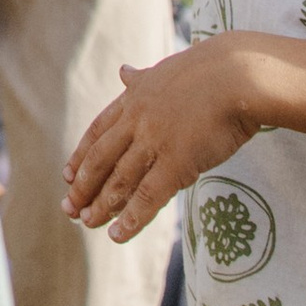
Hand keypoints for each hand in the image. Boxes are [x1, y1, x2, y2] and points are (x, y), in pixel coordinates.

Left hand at [65, 42, 246, 238]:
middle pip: (102, 158)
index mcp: (133, 99)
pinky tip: (117, 235)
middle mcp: (137, 121)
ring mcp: (155, 142)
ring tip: (87, 224)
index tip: (67, 175)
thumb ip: (141, 79)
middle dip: (83, 185)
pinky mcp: (178, 162)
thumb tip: (123, 71)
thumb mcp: (164, 71)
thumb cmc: (210, 72)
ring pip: (120, 180)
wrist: (239, 75)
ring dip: (101, 205)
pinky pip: (149, 196)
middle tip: (69, 209)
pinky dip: (131, 218)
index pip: (98, 131)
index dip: (81, 155)